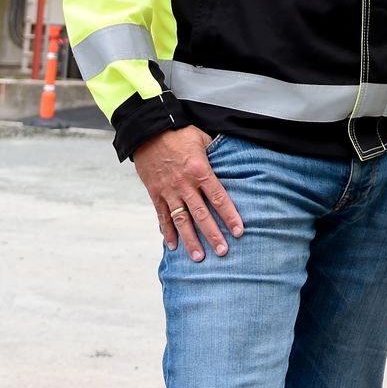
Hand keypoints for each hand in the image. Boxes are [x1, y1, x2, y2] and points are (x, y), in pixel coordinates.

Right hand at [131, 126, 243, 260]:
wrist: (148, 130)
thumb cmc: (178, 132)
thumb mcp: (202, 139)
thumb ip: (215, 153)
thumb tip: (228, 160)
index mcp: (200, 171)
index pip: (219, 198)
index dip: (230, 216)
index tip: (239, 231)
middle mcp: (185, 184)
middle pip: (202, 214)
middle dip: (213, 234)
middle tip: (222, 251)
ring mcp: (169, 191)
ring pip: (182, 220)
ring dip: (190, 240)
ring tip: (198, 257)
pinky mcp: (155, 193)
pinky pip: (162, 216)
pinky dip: (167, 232)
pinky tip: (173, 246)